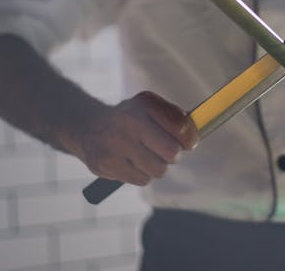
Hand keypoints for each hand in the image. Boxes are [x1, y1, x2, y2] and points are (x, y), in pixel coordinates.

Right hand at [74, 91, 197, 185]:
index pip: (180, 126)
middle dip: (173, 155)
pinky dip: (143, 175)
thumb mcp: (150, 109)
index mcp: (144, 104)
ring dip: (158, 167)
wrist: (89, 127)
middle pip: (172, 153)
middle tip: (167, 152)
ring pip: (159, 170)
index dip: (190, 138)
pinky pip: (143, 180)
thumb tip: (195, 136)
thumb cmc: (131, 120)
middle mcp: (129, 121)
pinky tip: (132, 163)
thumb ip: (175, 119)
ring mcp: (116, 143)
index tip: (189, 142)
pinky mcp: (106, 164)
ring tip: (148, 157)